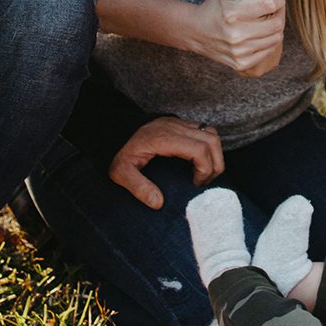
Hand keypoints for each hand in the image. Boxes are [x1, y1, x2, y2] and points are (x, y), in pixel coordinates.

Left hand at [107, 116, 224, 211]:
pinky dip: (208, 147)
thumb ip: (137, 187)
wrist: (111, 129)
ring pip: (212, 134)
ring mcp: (178, 122)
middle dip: (214, 165)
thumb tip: (158, 203)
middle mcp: (174, 126)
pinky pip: (205, 131)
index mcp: (163, 138)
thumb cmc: (117, 152)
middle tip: (201, 182)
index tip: (194, 184)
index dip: (204, 169)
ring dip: (214, 155)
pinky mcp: (179, 122)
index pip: (199, 149)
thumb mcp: (120, 172)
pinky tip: (197, 162)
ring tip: (202, 173)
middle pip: (212, 141)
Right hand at [187, 0, 285, 76]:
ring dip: (275, 29)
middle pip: (277, 24)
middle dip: (279, 14)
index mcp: (231, 12)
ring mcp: (239, 51)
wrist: (195, 32)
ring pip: (276, 38)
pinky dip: (268, 42)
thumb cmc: (214, 9)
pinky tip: (261, 35)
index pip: (270, 4)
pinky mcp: (241, 63)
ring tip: (267, 22)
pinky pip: (269, 51)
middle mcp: (235, 34)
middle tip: (275, 11)